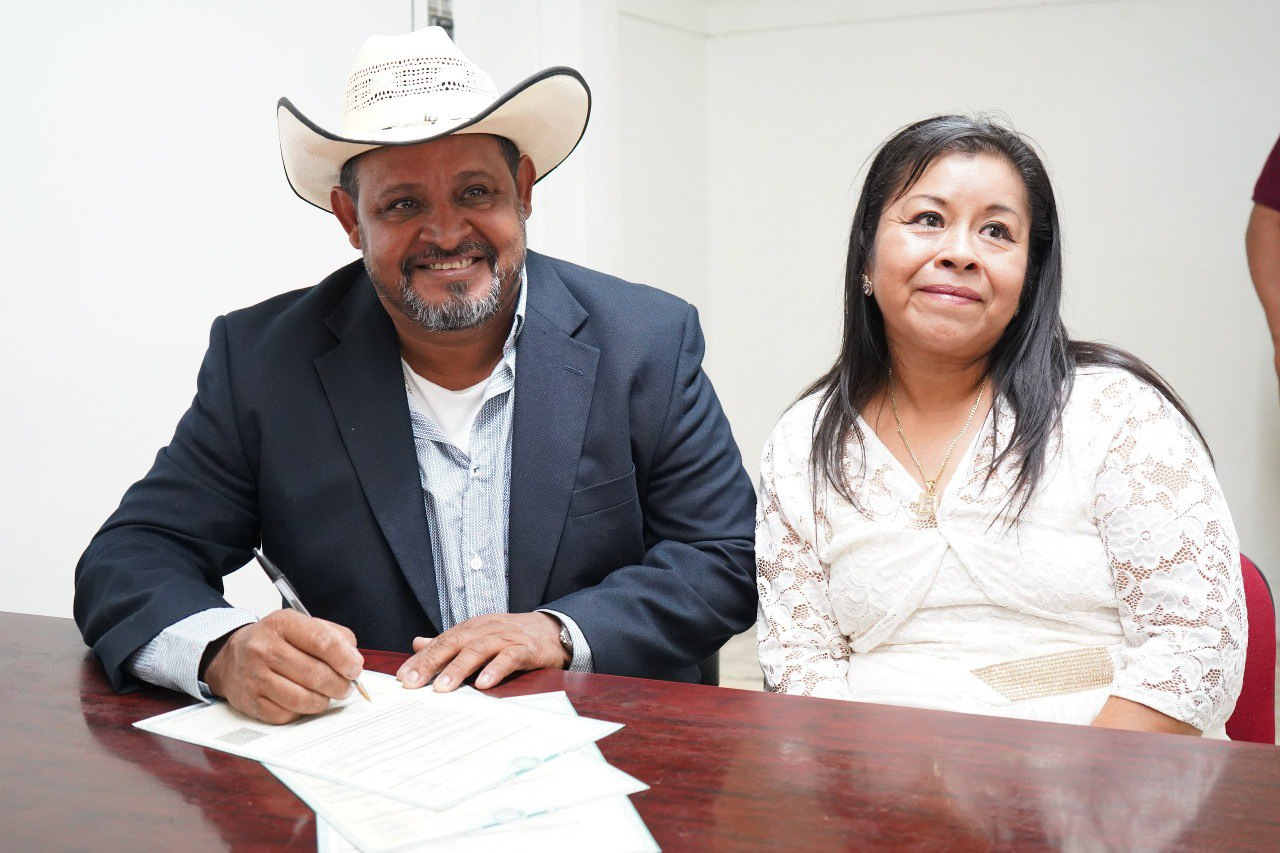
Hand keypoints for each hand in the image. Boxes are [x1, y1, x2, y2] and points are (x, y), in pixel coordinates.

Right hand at [202, 609, 363, 723]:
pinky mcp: (249, 701)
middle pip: (314, 674)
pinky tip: (304, 702)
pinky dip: (302, 711)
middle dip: (339, 684)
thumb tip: (353, 660)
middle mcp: (263, 648)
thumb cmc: (276, 641)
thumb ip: (334, 637)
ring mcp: (254, 676)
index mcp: (281, 623)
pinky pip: (286, 714)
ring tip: (328, 695)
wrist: (231, 657)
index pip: (322, 642)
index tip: (355, 668)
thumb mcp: (302, 625)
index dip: (344, 659)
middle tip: (346, 687)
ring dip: (323, 701)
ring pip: (302, 699)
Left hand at [396, 612, 568, 691]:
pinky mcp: (525, 648)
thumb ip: (448, 641)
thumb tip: (418, 643)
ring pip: (478, 650)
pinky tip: (483, 684)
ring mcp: (505, 637)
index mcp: (471, 628)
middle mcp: (485, 630)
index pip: (441, 642)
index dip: (421, 659)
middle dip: (431, 663)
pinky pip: (508, 658)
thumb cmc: (511, 636)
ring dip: (458, 669)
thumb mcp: (478, 635)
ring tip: (442, 688)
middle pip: (453, 644)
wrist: (552, 630)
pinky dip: (495, 670)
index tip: (402, 677)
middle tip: (413, 683)